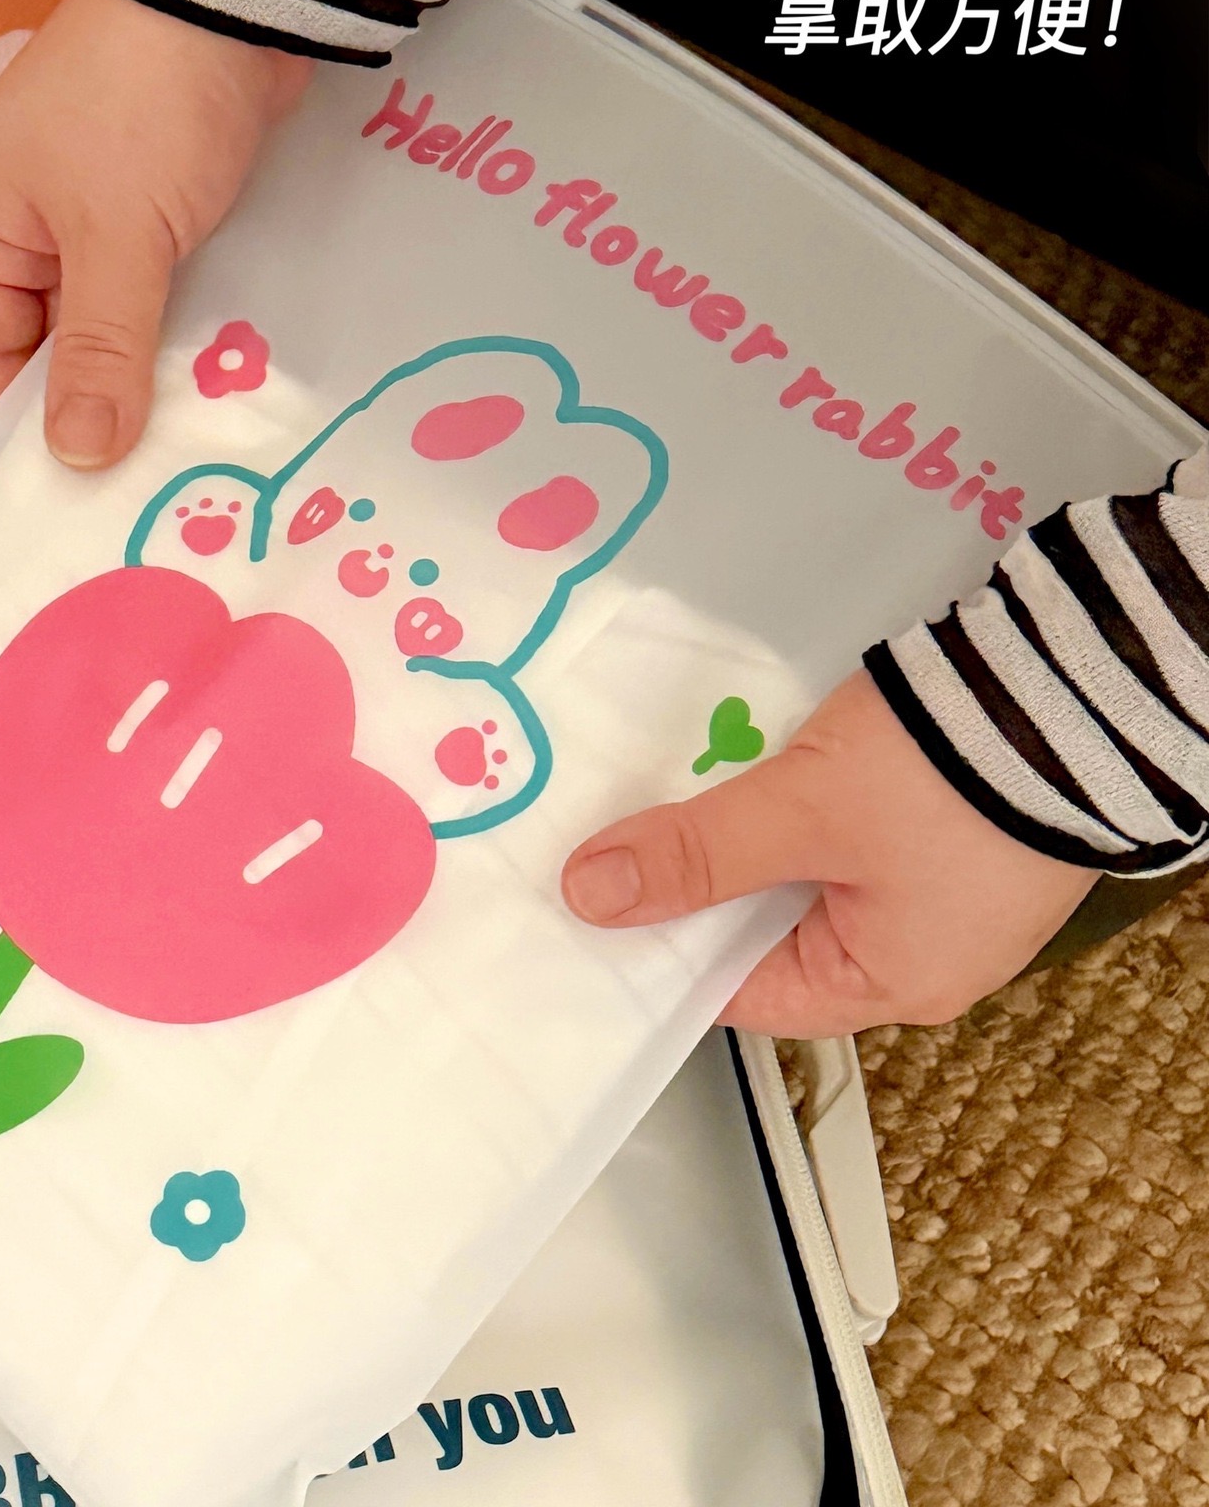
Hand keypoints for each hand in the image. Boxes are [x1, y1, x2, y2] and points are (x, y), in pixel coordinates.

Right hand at [0, 0, 312, 468]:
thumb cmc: (145, 101)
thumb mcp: (114, 240)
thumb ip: (98, 350)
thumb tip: (76, 455)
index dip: (29, 413)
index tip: (86, 476)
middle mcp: (29, 217)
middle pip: (52, 336)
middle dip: (99, 391)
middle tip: (152, 465)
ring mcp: (98, 201)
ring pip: (115, 310)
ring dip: (152, 355)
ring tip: (194, 424)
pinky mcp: (163, 191)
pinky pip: (162, 276)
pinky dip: (185, 313)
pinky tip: (222, 361)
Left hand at [560, 671, 1094, 1036]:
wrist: (1081, 680)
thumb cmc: (953, 771)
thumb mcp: (802, 812)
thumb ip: (697, 855)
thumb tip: (592, 897)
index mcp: (892, 981)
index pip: (743, 991)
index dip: (665, 948)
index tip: (595, 905)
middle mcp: (923, 948)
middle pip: (770, 928)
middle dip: (701, 877)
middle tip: (616, 836)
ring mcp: (942, 882)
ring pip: (803, 868)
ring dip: (746, 828)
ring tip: (671, 787)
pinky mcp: (951, 819)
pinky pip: (845, 826)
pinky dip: (794, 796)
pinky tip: (744, 755)